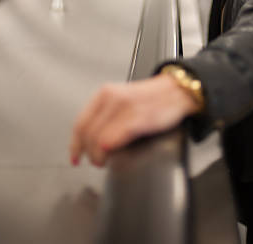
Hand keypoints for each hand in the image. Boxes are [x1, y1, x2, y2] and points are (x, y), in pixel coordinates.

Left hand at [70, 73, 199, 166]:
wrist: (177, 91)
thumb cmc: (151, 99)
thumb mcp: (122, 100)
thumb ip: (106, 116)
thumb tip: (90, 140)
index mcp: (105, 94)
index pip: (80, 123)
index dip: (75, 144)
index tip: (75, 157)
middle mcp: (112, 98)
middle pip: (87, 133)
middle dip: (87, 152)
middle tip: (95, 161)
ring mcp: (125, 108)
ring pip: (98, 138)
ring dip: (98, 155)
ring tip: (104, 161)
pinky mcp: (139, 118)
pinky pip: (115, 137)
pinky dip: (109, 148)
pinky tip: (110, 152)